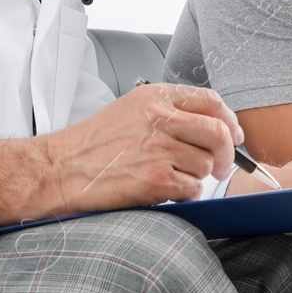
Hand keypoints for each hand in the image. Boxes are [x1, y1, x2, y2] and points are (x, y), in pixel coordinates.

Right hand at [34, 83, 240, 221]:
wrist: (58, 170)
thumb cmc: (90, 145)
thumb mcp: (129, 111)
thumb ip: (168, 113)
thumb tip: (211, 126)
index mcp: (154, 97)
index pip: (211, 101)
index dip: (229, 121)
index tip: (234, 135)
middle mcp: (159, 118)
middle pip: (218, 133)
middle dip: (225, 155)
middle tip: (220, 167)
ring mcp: (159, 149)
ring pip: (206, 165)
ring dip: (195, 176)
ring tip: (169, 178)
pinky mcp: (157, 179)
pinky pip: (192, 189)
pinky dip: (184, 195)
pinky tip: (162, 191)